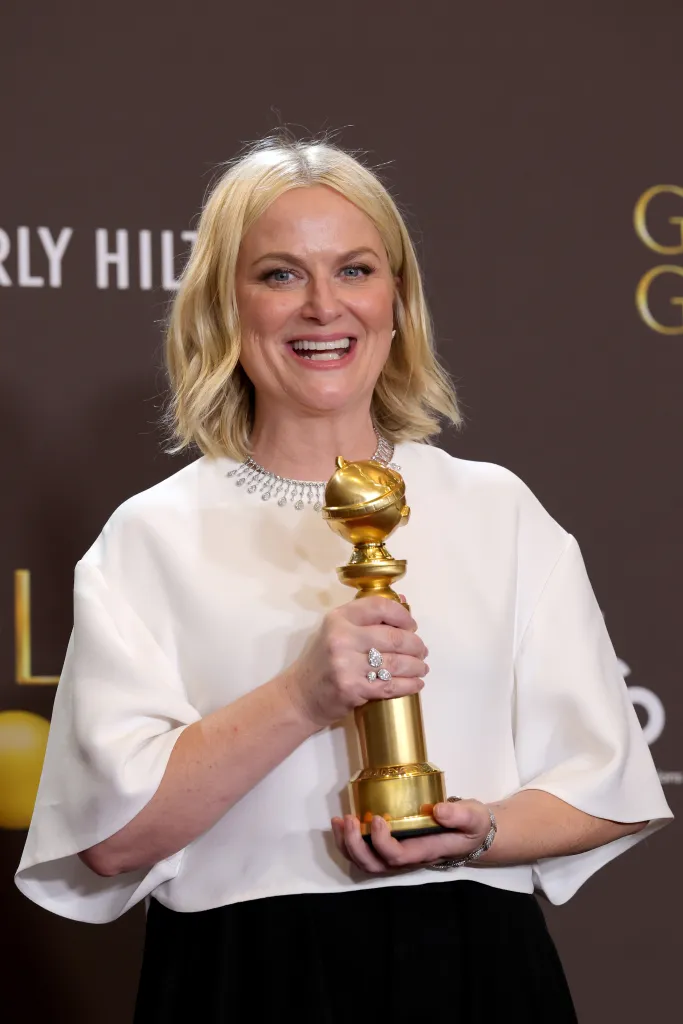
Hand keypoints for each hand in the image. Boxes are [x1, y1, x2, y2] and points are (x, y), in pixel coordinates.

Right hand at [283, 596, 428, 728]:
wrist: (301, 695)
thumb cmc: (323, 662)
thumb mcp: (337, 632)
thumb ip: (367, 618)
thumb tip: (403, 601)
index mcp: (339, 618)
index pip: (380, 607)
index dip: (403, 615)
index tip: (412, 626)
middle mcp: (342, 637)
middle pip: (394, 637)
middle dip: (416, 645)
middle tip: (421, 651)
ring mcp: (346, 664)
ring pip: (396, 663)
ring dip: (416, 666)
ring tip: (421, 668)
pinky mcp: (353, 688)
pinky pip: (391, 685)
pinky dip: (409, 685)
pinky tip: (415, 684)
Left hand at [331, 799, 491, 873]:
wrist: (474, 835)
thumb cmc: (472, 825)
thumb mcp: (473, 816)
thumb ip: (459, 814)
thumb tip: (439, 810)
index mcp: (427, 851)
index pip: (398, 856)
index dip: (382, 842)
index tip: (377, 818)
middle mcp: (409, 858)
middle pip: (376, 866)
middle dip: (356, 846)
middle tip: (348, 820)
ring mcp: (400, 856)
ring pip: (368, 864)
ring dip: (347, 846)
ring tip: (339, 821)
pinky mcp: (394, 848)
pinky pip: (368, 854)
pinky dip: (350, 842)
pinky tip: (343, 823)